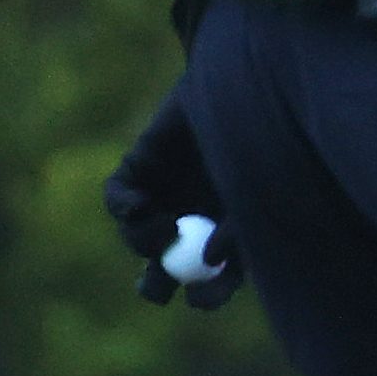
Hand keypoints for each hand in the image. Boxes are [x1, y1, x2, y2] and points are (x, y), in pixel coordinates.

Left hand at [102, 84, 242, 308]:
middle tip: (159, 282)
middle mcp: (189, 217)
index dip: (207, 295)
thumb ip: (239, 226)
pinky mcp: (136, 169)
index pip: (213, 277)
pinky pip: (118, 200)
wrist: (238, 77)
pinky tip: (142, 206)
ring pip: (136, 238)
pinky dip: (125, 209)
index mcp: (224, 228)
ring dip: (145, 243)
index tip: (200, 298)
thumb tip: (214, 263)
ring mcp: (160, 195)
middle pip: (161, 270)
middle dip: (156, 284)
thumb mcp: (257, 185)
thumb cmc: (259, 132)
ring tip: (166, 227)